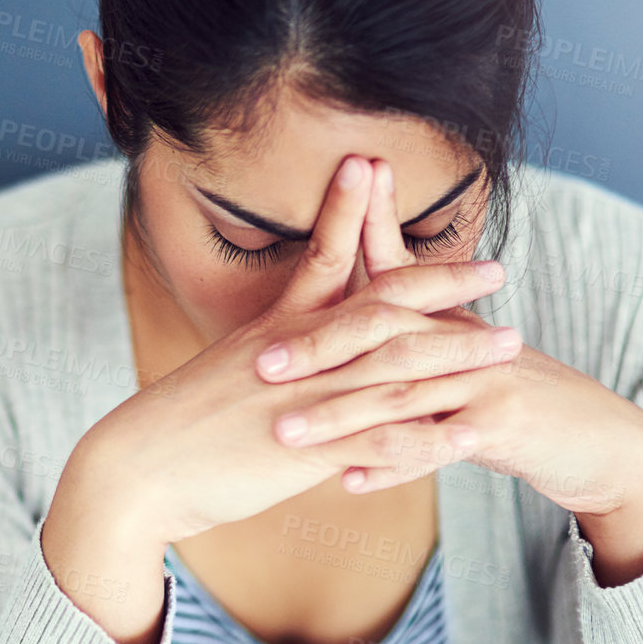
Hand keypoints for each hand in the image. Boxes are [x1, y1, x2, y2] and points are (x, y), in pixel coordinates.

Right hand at [83, 156, 512, 547]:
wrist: (133, 470)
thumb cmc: (173, 430)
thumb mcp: (221, 376)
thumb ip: (265, 360)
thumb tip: (290, 352)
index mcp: (272, 333)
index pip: (322, 260)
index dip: (356, 216)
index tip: (380, 172)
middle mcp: (293, 357)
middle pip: (380, 309)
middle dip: (442, 286)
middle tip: (497, 269)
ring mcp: (301, 401)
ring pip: (392, 370)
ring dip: (456, 356)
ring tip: (509, 345)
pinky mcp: (302, 451)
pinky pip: (378, 443)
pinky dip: (427, 439)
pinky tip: (470, 435)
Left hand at [259, 157, 642, 519]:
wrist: (597, 439)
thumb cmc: (512, 396)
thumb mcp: (462, 353)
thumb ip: (410, 326)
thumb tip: (357, 286)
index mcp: (447, 319)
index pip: (384, 284)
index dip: (330, 288)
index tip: (269, 299)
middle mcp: (464, 340)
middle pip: (383, 336)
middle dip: (319, 349)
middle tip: (263, 366)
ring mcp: (485, 380)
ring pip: (402, 394)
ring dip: (340, 416)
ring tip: (287, 432)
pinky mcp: (506, 427)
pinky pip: (438, 448)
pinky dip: (393, 467)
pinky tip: (350, 483)